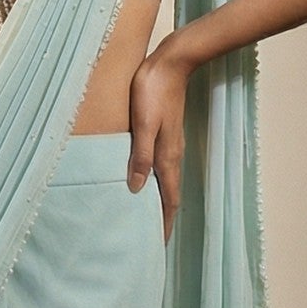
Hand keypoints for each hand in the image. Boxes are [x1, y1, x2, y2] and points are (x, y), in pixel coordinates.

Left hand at [127, 42, 191, 244]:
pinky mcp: (165, 134)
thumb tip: (135, 189)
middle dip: (162, 219)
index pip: (168, 200)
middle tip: (151, 240)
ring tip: (146, 219)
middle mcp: (171, 154)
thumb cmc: (154, 90)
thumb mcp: (143, 124)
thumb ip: (140, 156)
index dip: (163, 224)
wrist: (171, 62)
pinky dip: (155, 183)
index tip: (157, 245)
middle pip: (169, 196)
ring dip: (158, 202)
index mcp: (167, 157)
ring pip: (165, 182)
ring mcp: (170, 144)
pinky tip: (144, 183)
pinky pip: (160, 167)